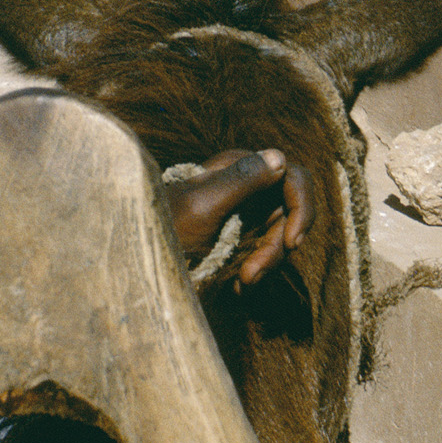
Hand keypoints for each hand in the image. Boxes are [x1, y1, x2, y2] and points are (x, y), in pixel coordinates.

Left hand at [165, 149, 312, 287]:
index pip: (293, 177)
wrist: (140, 259)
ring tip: (241, 283)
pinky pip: (264, 253)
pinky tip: (238, 285)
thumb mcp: (203, 204)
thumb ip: (242, 179)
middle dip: (277, 246)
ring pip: (279, 237)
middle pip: (289, 213)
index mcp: (239, 168)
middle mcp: (246, 187)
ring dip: (266, 263)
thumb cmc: (165, 228)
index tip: (292, 242)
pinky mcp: (238, 238)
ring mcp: (244, 213)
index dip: (301, 208)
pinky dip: (257, 270)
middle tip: (251, 275)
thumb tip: (280, 157)